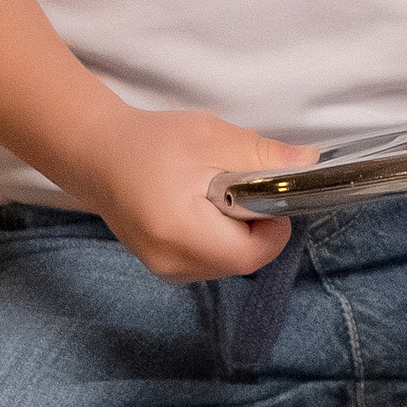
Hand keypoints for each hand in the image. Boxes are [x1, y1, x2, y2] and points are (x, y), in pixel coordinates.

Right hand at [75, 109, 318, 281]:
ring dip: (237, 234)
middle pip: (242, 261)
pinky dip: (219, 238)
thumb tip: (309, 165)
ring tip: (217, 194)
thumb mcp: (210, 136)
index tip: (264, 192)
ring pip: (228, 264)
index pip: (250, 253)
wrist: (96, 154)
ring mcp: (166, 271)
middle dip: (255, 228)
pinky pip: (210, 262)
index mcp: (180, 230)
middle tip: (240, 186)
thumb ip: (260, 155)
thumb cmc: (152, 140)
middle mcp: (172, 262)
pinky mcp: (164, 269)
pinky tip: (203, 209)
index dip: (272, 226)